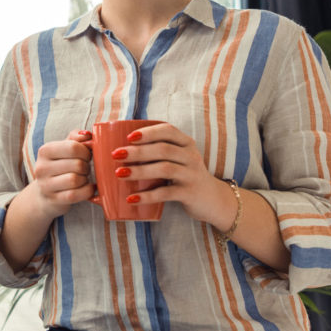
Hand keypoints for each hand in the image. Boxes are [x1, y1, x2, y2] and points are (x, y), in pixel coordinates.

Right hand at [29, 129, 95, 219]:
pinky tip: (88, 188)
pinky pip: (76, 195)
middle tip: (85, 168)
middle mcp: (42, 167)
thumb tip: (88, 135)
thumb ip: (75, 138)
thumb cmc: (59, 166)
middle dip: (87, 166)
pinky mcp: (53, 200)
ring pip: (75, 180)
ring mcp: (46, 185)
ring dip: (85, 179)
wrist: (45, 193)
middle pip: (77, 164)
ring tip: (83, 178)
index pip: (73, 147)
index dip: (86, 151)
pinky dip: (87, 191)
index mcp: (45, 151)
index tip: (86, 155)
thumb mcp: (63, 149)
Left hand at [112, 123, 236, 230]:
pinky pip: (166, 193)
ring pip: (165, 169)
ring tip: (120, 173)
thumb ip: (159, 152)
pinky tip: (132, 198)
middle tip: (116, 155)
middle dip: (138, 151)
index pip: (168, 131)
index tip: (128, 137)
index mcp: (186, 143)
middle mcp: (191, 156)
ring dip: (140, 171)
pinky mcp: (190, 193)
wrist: (213, 199)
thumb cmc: (186, 175)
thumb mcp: (179, 159)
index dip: (148, 132)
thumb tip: (121, 152)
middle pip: (163, 149)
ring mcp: (192, 175)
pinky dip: (147, 196)